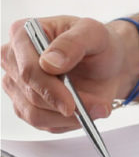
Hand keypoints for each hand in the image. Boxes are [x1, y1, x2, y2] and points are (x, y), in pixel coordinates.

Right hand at [1, 15, 131, 131]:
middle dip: (64, 104)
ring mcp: (17, 85)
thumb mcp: (94, 33)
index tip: (71, 103)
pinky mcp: (25, 105)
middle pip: (30, 93)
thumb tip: (49, 62)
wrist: (106, 64)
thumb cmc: (97, 43)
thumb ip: (73, 42)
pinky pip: (42, 123)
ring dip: (68, 116)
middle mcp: (14, 59)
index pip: (27, 67)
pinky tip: (85, 111)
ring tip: (96, 107)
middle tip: (95, 107)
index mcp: (24, 33)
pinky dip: (67, 122)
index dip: (48, 87)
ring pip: (34, 113)